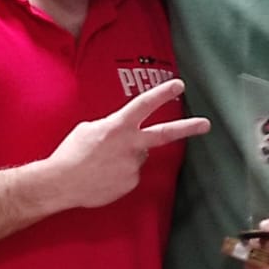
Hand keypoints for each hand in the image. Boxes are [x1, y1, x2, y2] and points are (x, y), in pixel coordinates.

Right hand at [48, 79, 209, 208]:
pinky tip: (105, 175)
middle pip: (165, 134)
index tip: (179, 85)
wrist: (62, 182)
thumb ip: (112, 127)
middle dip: (188, 128)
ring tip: (103, 162)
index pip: (145, 104)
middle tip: (206, 124)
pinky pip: (132, 173)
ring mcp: (133, 165)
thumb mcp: (89, 129)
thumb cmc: (71, 153)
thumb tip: (124, 134)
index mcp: (118, 126)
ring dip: (127, 156)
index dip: (163, 93)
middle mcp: (131, 144)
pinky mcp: (132, 182)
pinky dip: (121, 173)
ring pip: (139, 156)